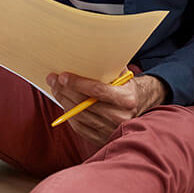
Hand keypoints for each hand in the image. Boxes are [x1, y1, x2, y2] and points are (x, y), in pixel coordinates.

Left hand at [45, 71, 167, 144]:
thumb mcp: (123, 74)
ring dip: (64, 101)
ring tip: (55, 89)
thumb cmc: (127, 86)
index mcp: (126, 99)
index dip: (77, 83)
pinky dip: (69, 116)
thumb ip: (109, 66)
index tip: (62, 76)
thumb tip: (86, 53)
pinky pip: (80, 128)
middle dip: (65, 90)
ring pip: (80, 116)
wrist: (140, 107)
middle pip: (85, 104)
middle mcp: (120, 117)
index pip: (97, 91)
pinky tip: (64, 104)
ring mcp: (111, 130)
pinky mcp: (103, 139)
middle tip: (52, 79)